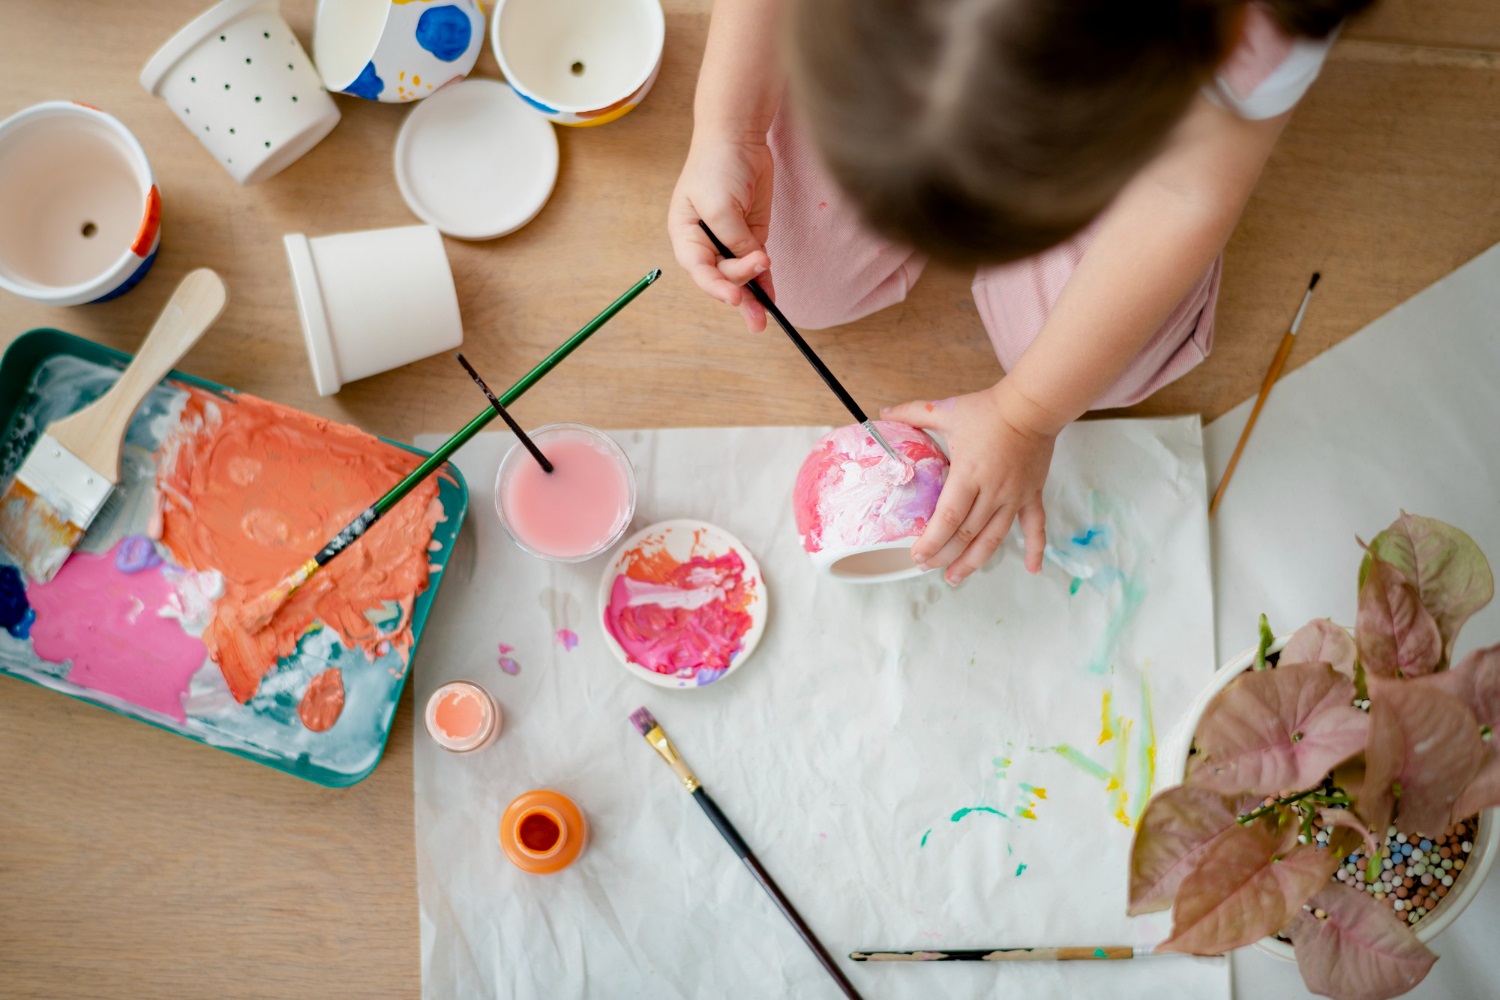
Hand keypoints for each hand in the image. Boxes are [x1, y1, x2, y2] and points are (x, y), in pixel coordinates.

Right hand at [668, 132, 775, 331]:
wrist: (738, 137)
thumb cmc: (717, 166)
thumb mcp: (720, 204)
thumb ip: (734, 238)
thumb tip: (752, 264)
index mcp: (686, 235)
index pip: (699, 269)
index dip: (716, 286)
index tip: (734, 297)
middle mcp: (705, 243)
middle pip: (721, 277)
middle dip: (739, 292)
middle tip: (757, 309)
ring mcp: (729, 241)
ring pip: (739, 276)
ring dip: (752, 297)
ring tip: (762, 319)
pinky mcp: (751, 236)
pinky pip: (756, 265)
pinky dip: (764, 281)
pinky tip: (771, 300)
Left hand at [882, 383, 1057, 584]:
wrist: (1033, 405)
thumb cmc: (989, 409)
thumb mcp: (947, 410)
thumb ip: (913, 414)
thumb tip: (882, 413)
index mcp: (969, 474)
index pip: (948, 517)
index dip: (932, 540)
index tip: (917, 555)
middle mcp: (993, 491)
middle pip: (967, 534)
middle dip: (945, 555)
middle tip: (926, 566)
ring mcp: (1014, 496)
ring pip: (994, 538)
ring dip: (974, 561)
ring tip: (955, 577)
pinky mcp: (1031, 495)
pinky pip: (1035, 526)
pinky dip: (1035, 548)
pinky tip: (1032, 569)